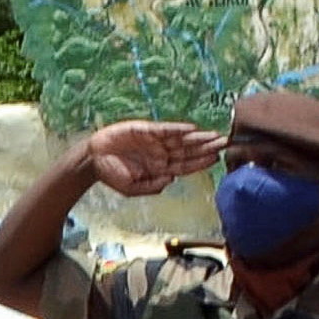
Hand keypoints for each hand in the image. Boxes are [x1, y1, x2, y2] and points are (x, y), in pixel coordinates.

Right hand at [80, 121, 220, 196]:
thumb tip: (170, 180)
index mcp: (161, 169)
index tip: (217, 159)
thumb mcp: (131, 189)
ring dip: (199, 138)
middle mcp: (162, 154)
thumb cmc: (112, 175)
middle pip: (189, 151)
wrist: (93, 159)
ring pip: (182, 140)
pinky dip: (178, 128)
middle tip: (226, 143)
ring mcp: (155, 141)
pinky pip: (165, 129)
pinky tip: (191, 129)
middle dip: (207, 148)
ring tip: (215, 135)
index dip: (201, 163)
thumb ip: (151, 186)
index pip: (186, 166)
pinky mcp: (145, 129)